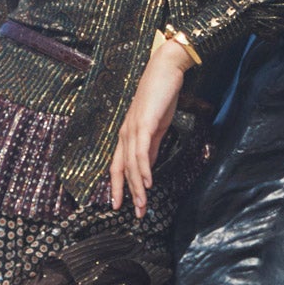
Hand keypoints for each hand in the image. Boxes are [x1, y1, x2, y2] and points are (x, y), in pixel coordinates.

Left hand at [110, 33, 194, 216]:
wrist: (165, 70)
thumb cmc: (161, 95)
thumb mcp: (156, 126)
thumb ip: (151, 146)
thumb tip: (148, 166)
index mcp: (127, 135)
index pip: (118, 166)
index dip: (118, 187)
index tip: (120, 205)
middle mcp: (125, 134)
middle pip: (121, 170)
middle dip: (126, 194)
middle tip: (135, 214)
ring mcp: (133, 129)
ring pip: (132, 165)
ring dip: (137, 188)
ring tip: (143, 206)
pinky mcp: (144, 124)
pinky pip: (142, 152)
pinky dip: (144, 170)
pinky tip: (147, 184)